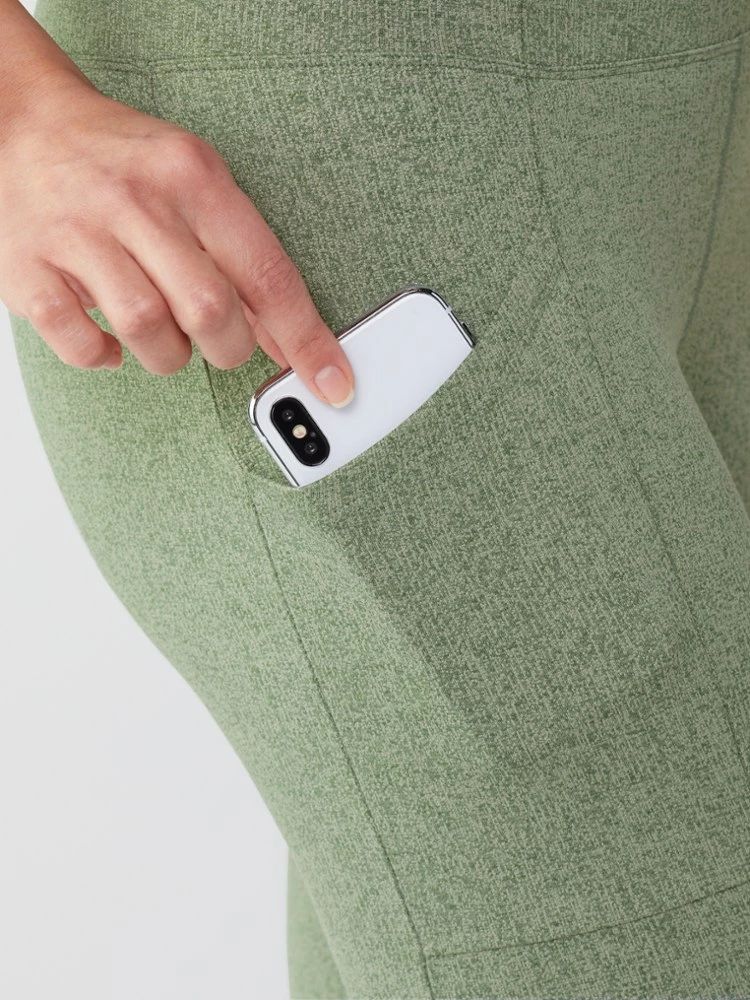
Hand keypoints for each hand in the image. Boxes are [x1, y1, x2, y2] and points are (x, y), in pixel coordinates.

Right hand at [0, 72, 355, 405]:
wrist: (20, 121)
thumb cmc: (120, 162)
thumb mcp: (193, 181)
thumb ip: (239, 255)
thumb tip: (283, 335)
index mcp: (192, 176)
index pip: (267, 274)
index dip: (306, 339)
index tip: (332, 382)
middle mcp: (136, 201)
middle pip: (211, 312)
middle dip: (228, 347)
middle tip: (219, 339)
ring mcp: (77, 235)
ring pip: (152, 335)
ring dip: (169, 355)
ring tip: (162, 330)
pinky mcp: (28, 270)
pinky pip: (84, 347)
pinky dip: (106, 357)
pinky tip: (112, 339)